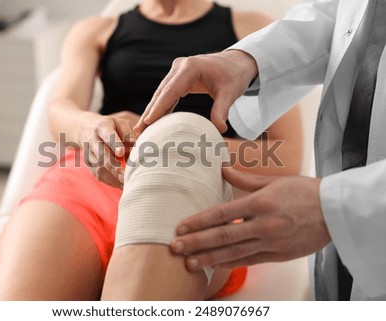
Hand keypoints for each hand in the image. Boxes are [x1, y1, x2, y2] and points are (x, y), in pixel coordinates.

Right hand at [79, 111, 138, 187]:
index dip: (114, 143)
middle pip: (102, 155)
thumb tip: (136, 146)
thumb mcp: (118, 123)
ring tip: (126, 185)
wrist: (84, 129)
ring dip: (112, 178)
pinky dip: (110, 181)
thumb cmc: (110, 126)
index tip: (121, 152)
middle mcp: (93, 140)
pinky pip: (98, 175)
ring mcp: (89, 154)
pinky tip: (121, 186)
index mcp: (102, 127)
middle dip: (113, 167)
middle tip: (125, 177)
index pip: (108, 135)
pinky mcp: (89, 164)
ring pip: (99, 168)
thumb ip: (128, 133)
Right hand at [134, 50, 258, 133]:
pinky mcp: (179, 78)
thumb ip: (222, 110)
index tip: (148, 121)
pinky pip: (167, 94)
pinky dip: (161, 107)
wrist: (238, 63)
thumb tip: (220, 129)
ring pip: (161, 94)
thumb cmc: (234, 75)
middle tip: (138, 130)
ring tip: (140, 129)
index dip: (159, 106)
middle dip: (149, 112)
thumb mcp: (230, 93)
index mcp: (190, 67)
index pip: (171, 90)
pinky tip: (153, 121)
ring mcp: (178, 71)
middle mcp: (180, 67)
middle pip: (161, 92)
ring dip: (152, 111)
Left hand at [170, 168, 330, 270]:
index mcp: (260, 203)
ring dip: (208, 258)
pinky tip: (214, 266)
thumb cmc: (303, 192)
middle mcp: (263, 225)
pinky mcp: (278, 255)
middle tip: (175, 247)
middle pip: (222, 236)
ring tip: (189, 262)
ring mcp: (271, 242)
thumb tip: (222, 169)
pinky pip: (249, 261)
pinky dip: (230, 264)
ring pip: (233, 253)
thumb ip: (244, 180)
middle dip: (196, 242)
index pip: (221, 214)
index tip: (180, 227)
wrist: (334, 210)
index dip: (198, 222)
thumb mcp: (273, 181)